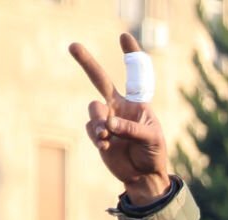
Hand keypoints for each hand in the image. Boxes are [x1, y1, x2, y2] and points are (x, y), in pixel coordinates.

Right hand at [70, 34, 170, 203]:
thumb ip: (131, 128)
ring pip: (93, 109)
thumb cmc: (154, 154)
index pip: (135, 76)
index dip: (131, 56)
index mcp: (138, 104)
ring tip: (108, 135)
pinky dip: (98, 137)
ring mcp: (106, 119)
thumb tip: (109, 123)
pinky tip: (107, 146)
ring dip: (99, 122)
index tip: (123, 35)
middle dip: (86, 62)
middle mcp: (119, 107)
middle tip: (73, 46)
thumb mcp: (152, 140)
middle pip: (99, 80)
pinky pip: (91, 129)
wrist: (143, 176)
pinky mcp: (97, 133)